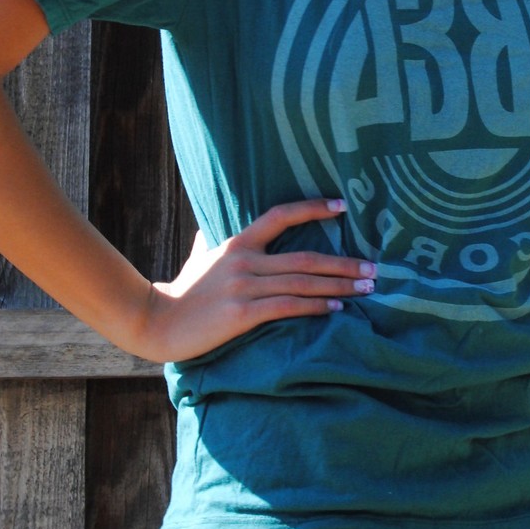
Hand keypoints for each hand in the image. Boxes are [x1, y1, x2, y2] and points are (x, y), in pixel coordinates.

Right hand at [133, 199, 373, 361]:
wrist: (156, 321)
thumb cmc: (181, 292)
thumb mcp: (198, 258)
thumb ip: (208, 242)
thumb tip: (208, 231)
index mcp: (238, 243)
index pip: (280, 215)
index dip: (313, 208)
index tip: (343, 206)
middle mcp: (245, 260)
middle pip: (305, 257)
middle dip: (344, 263)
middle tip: (373, 268)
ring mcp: (244, 286)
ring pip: (302, 283)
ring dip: (338, 286)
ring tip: (366, 288)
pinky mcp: (242, 313)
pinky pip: (287, 307)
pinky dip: (315, 307)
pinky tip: (336, 309)